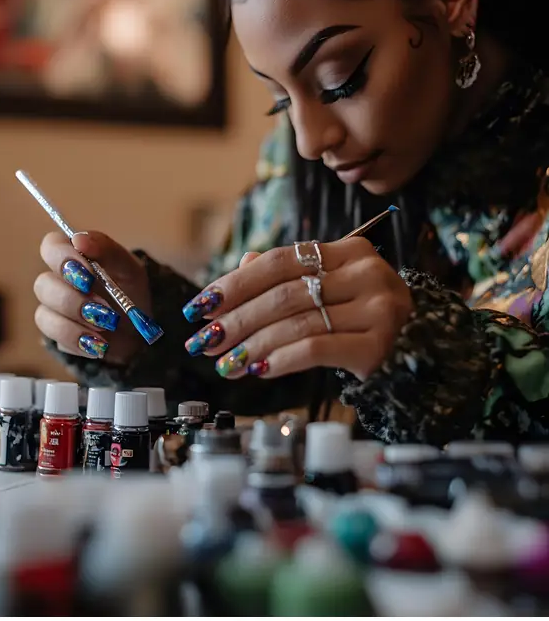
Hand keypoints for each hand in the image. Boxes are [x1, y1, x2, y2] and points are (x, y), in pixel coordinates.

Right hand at [34, 231, 150, 363]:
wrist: (142, 329)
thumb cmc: (131, 291)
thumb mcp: (129, 267)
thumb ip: (106, 249)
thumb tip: (79, 239)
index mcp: (74, 257)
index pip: (51, 246)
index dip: (63, 257)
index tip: (88, 272)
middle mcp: (59, 282)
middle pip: (43, 284)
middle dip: (73, 298)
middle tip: (103, 307)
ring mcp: (55, 310)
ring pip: (44, 314)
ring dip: (77, 321)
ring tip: (107, 325)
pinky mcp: (59, 335)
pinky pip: (57, 339)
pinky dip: (80, 340)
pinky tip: (100, 343)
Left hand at [182, 239, 412, 379]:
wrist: (419, 352)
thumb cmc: (362, 319)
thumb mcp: (329, 289)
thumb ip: (288, 274)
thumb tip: (241, 265)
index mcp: (350, 251)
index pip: (280, 261)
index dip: (235, 283)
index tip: (200, 305)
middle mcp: (367, 272)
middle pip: (283, 293)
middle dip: (235, 319)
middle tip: (203, 340)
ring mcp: (378, 307)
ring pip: (295, 322)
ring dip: (250, 344)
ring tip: (223, 363)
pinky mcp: (379, 343)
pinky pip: (315, 348)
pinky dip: (280, 359)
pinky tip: (257, 369)